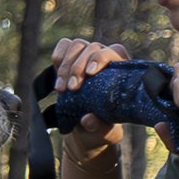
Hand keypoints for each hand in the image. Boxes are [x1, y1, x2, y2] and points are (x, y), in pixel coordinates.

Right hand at [49, 37, 130, 162]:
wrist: (84, 131)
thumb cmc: (102, 129)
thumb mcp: (103, 132)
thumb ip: (98, 126)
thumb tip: (88, 119)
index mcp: (121, 71)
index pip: (114, 51)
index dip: (101, 58)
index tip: (90, 73)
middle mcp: (105, 59)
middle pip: (92, 47)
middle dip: (78, 67)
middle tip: (71, 89)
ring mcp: (86, 57)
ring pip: (76, 45)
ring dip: (66, 66)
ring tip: (61, 89)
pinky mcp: (70, 59)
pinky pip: (63, 47)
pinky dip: (58, 58)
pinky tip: (57, 77)